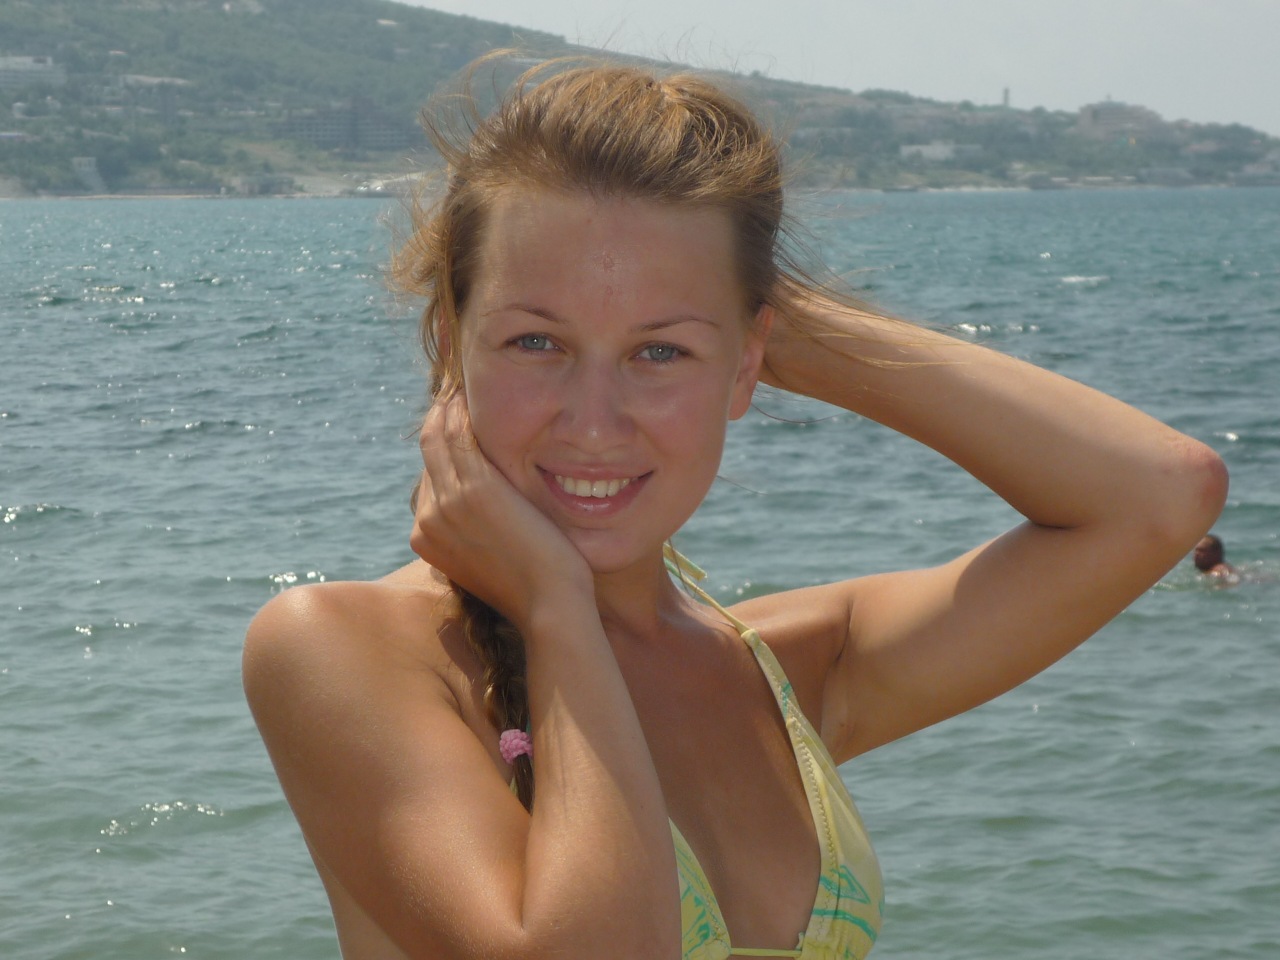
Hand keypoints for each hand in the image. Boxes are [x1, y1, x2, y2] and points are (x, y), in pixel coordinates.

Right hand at [411, 392, 592, 624]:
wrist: (550, 606)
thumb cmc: (536, 584)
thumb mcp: (495, 553)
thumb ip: (479, 527)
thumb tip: (487, 506)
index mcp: (426, 536)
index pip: (430, 475)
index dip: (444, 443)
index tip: (459, 418)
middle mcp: (427, 520)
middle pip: (429, 452)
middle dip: (442, 418)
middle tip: (459, 390)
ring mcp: (447, 504)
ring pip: (439, 437)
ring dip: (449, 406)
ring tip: (465, 384)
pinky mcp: (474, 490)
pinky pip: (459, 435)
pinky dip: (461, 410)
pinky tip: (472, 392)